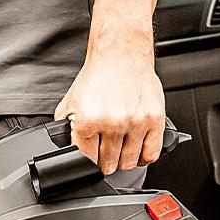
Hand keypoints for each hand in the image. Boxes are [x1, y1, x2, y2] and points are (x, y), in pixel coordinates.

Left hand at [55, 43, 164, 173]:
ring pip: (128, 163)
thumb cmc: (98, 77)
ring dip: (123, 161)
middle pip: (108, 165)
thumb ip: (66, 128)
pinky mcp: (154, 120)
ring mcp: (135, 122)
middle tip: (105, 153)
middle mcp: (112, 122)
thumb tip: (65, 149)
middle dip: (104, 163)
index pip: (86, 160)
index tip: (91, 159)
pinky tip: (137, 150)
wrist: (121, 55)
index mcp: (88, 119)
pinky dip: (143, 158)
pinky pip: (150, 154)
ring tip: (120, 150)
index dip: (87, 162)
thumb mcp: (70, 102)